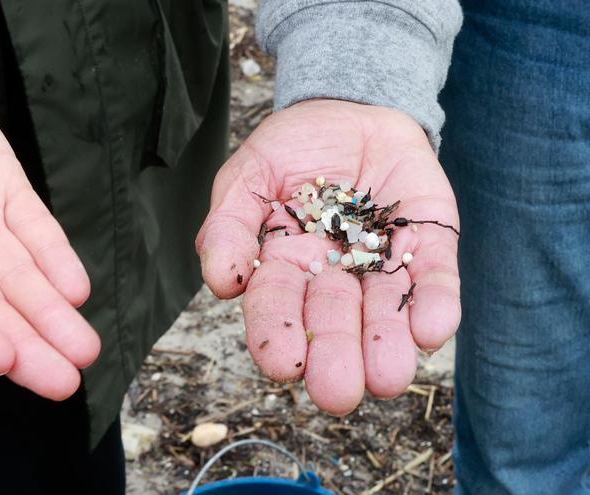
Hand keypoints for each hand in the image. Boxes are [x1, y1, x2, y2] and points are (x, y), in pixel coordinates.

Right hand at [196, 100, 459, 413]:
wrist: (350, 113)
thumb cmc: (289, 150)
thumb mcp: (246, 177)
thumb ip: (228, 225)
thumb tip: (221, 282)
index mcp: (283, 269)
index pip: (277, 309)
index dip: (278, 336)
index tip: (284, 365)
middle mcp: (333, 279)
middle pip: (334, 322)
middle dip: (337, 356)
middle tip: (339, 392)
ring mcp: (383, 265)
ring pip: (386, 312)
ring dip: (388, 344)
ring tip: (388, 377)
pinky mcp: (430, 246)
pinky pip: (436, 278)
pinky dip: (435, 304)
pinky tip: (431, 330)